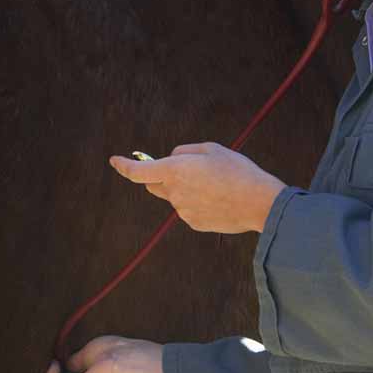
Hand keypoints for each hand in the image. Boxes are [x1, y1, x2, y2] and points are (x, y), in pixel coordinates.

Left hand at [109, 142, 285, 234]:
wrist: (258, 202)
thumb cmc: (237, 171)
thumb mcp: (211, 149)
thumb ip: (185, 152)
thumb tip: (172, 159)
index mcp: (175, 170)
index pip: (138, 171)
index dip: (123, 166)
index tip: (114, 161)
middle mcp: (173, 192)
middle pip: (154, 185)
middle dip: (160, 176)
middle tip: (185, 170)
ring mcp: (182, 210)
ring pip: (175, 196)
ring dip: (186, 189)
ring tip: (216, 185)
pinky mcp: (193, 223)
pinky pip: (189, 209)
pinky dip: (198, 202)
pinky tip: (219, 199)